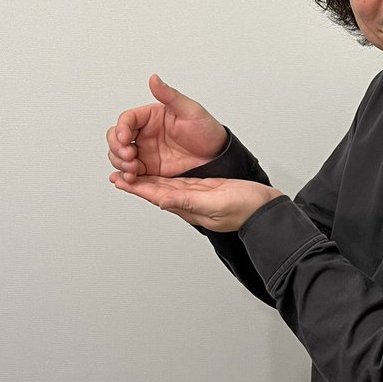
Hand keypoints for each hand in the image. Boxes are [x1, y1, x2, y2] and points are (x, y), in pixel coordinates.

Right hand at [107, 75, 227, 179]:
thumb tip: (154, 78)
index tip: (125, 138)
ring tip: (133, 169)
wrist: (218, 158)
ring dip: (120, 163)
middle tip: (130, 156)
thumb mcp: (191, 110)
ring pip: (119, 156)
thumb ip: (170, 96)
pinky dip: (125, 175)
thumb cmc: (207, 131)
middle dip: (117, 148)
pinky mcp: (149, 169)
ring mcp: (145, 152)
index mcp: (151, 117)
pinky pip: (130, 172)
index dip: (121, 128)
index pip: (127, 120)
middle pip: (116, 138)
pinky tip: (130, 178)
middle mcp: (145, 133)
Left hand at [108, 173, 281, 231]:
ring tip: (132, 171)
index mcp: (188, 206)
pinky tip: (160, 173)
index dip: (137, 187)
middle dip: (137, 182)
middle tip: (117, 172)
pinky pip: (179, 182)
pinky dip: (165, 177)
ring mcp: (197, 194)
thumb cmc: (245, 209)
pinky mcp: (205, 187)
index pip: (156, 195)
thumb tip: (161, 200)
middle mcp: (189, 201)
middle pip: (157, 190)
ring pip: (166, 185)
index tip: (119, 179)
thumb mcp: (215, 203)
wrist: (265, 210)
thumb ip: (188, 201)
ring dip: (148, 179)